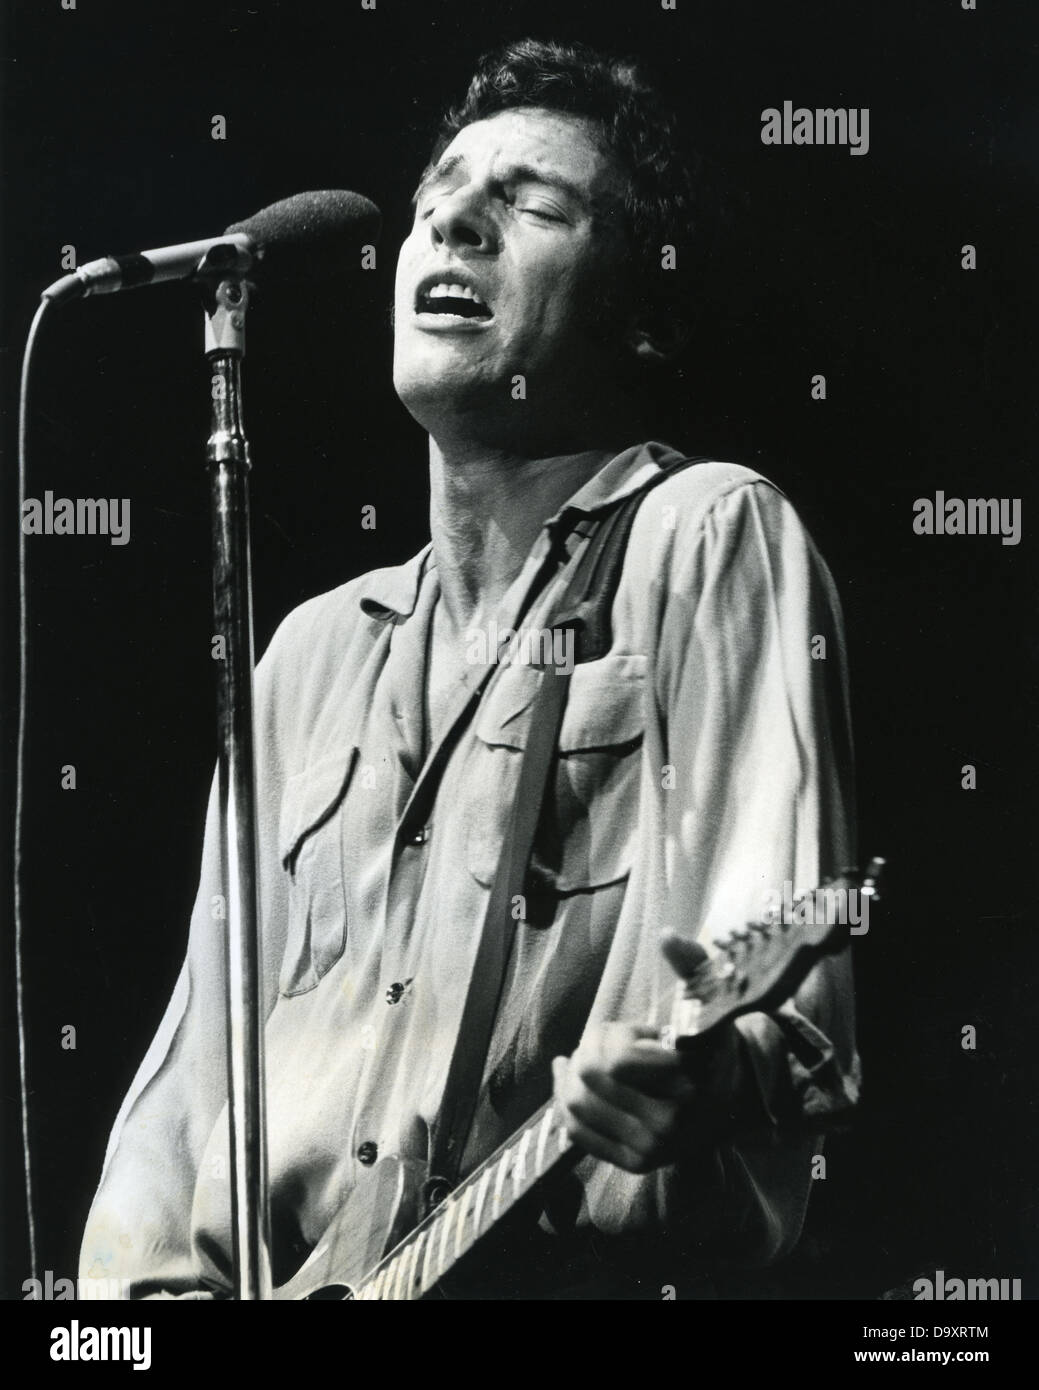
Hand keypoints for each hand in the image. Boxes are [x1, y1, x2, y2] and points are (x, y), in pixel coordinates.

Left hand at [551, 934, 748, 1174]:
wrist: (732, 1100)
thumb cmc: (711, 1043)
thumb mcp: (710, 1000)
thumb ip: (691, 964)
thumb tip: (667, 935)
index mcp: (688, 1082)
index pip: (613, 1060)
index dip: (609, 1035)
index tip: (625, 1028)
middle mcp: (671, 1124)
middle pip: (588, 1079)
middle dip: (587, 1049)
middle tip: (600, 1039)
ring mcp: (652, 1149)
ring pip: (576, 1105)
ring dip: (572, 1073)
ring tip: (585, 1058)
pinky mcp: (635, 1164)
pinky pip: (577, 1132)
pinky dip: (563, 1102)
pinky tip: (567, 1078)